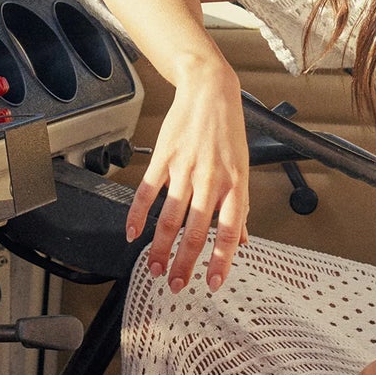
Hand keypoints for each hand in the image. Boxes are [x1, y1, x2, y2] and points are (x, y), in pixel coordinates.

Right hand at [127, 59, 248, 291]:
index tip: (212, 283)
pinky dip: (137, 215)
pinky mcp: (164, 156)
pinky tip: (132, 233)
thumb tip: (243, 240)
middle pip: (195, 230)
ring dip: (160, 247)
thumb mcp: (244, 168)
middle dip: (184, 262)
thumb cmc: (228, 130)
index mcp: (235, 184)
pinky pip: (148, 191)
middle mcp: (211, 178)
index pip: (229, 230)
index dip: (220, 260)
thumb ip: (240, 207)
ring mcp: (185, 167)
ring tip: (154, 266)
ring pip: (169, 216)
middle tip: (176, 283)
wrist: (210, 91)